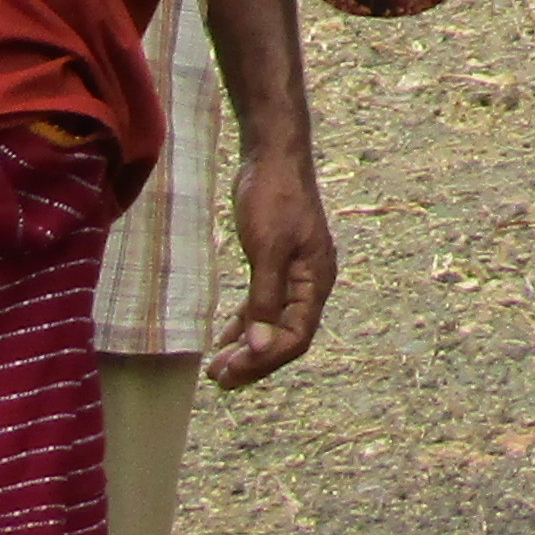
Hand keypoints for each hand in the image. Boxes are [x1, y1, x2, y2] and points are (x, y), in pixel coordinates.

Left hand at [208, 141, 335, 389]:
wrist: (273, 154)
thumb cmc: (273, 196)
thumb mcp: (267, 248)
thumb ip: (265, 298)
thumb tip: (260, 347)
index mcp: (316, 281)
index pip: (295, 337)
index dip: (264, 360)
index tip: (230, 372)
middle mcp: (310, 284)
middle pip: (284, 337)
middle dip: (253, 360)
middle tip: (218, 379)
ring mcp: (294, 275)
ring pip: (272, 324)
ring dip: (247, 347)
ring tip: (218, 368)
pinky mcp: (277, 264)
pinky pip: (264, 306)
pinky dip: (245, 324)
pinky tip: (225, 339)